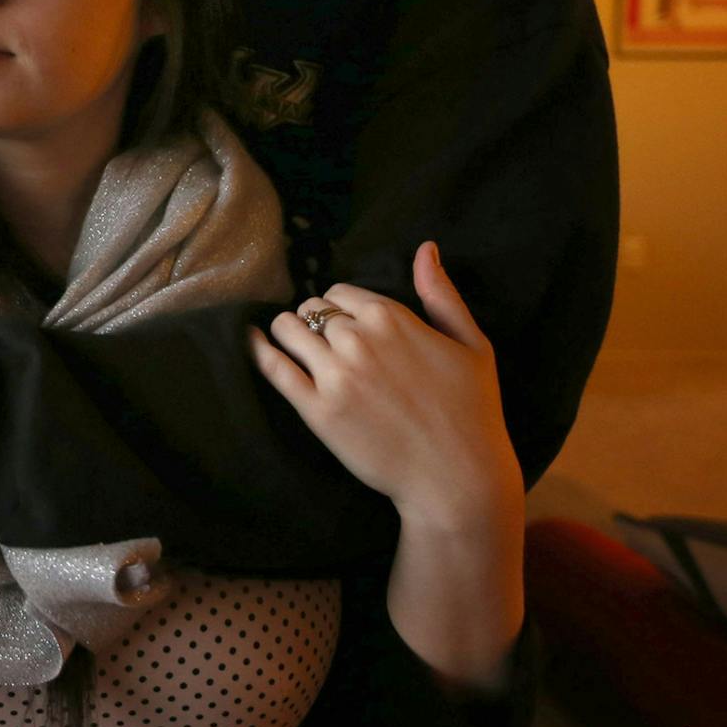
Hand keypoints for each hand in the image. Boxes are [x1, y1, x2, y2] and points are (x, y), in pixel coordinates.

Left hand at [250, 242, 522, 530]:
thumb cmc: (472, 411)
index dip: (339, 307)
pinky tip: (254, 344)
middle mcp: (357, 339)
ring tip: (296, 346)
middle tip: (325, 344)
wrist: (457, 477)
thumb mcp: (471, 344)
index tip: (345, 325)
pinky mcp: (316, 410)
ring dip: (288, 333)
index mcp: (391, 317)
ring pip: (287, 330)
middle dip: (315, 322)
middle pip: (311, 310)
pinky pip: (273, 367)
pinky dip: (259, 351)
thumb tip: (425, 249)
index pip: (338, 292)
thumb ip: (441, 294)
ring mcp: (334, 375)